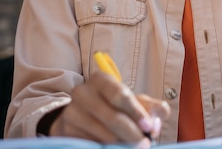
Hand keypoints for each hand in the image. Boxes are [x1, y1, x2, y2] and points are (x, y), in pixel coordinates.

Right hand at [49, 72, 169, 146]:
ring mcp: (71, 113)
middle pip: (112, 117)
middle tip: (145, 144)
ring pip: (103, 134)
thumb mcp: (134, 101)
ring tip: (134, 147)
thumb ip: (151, 107)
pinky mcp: (66, 132)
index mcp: (100, 79)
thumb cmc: (114, 106)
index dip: (137, 112)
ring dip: (122, 144)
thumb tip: (156, 123)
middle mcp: (82, 92)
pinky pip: (91, 144)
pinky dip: (107, 148)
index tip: (149, 127)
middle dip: (133, 133)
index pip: (120, 95)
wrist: (82, 116)